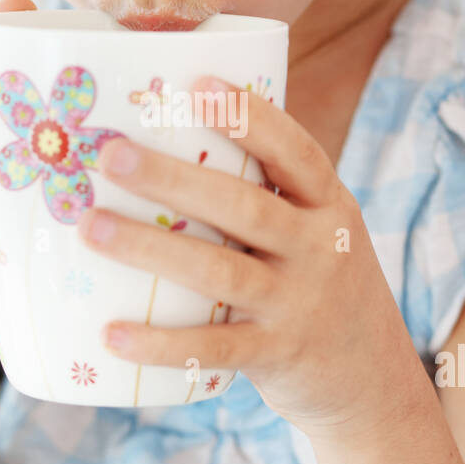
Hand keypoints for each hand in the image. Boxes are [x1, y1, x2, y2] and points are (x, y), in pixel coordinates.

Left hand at [75, 74, 422, 437]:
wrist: (373, 380)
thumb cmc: (321, 287)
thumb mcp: (317, 233)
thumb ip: (265, 196)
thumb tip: (165, 143)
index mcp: (329, 207)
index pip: (296, 152)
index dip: (249, 116)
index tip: (196, 84)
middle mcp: (320, 250)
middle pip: (244, 207)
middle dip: (173, 179)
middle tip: (111, 156)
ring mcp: (299, 305)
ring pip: (220, 272)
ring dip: (151, 249)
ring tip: (91, 228)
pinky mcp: (277, 356)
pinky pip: (214, 349)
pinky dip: (162, 344)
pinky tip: (112, 334)